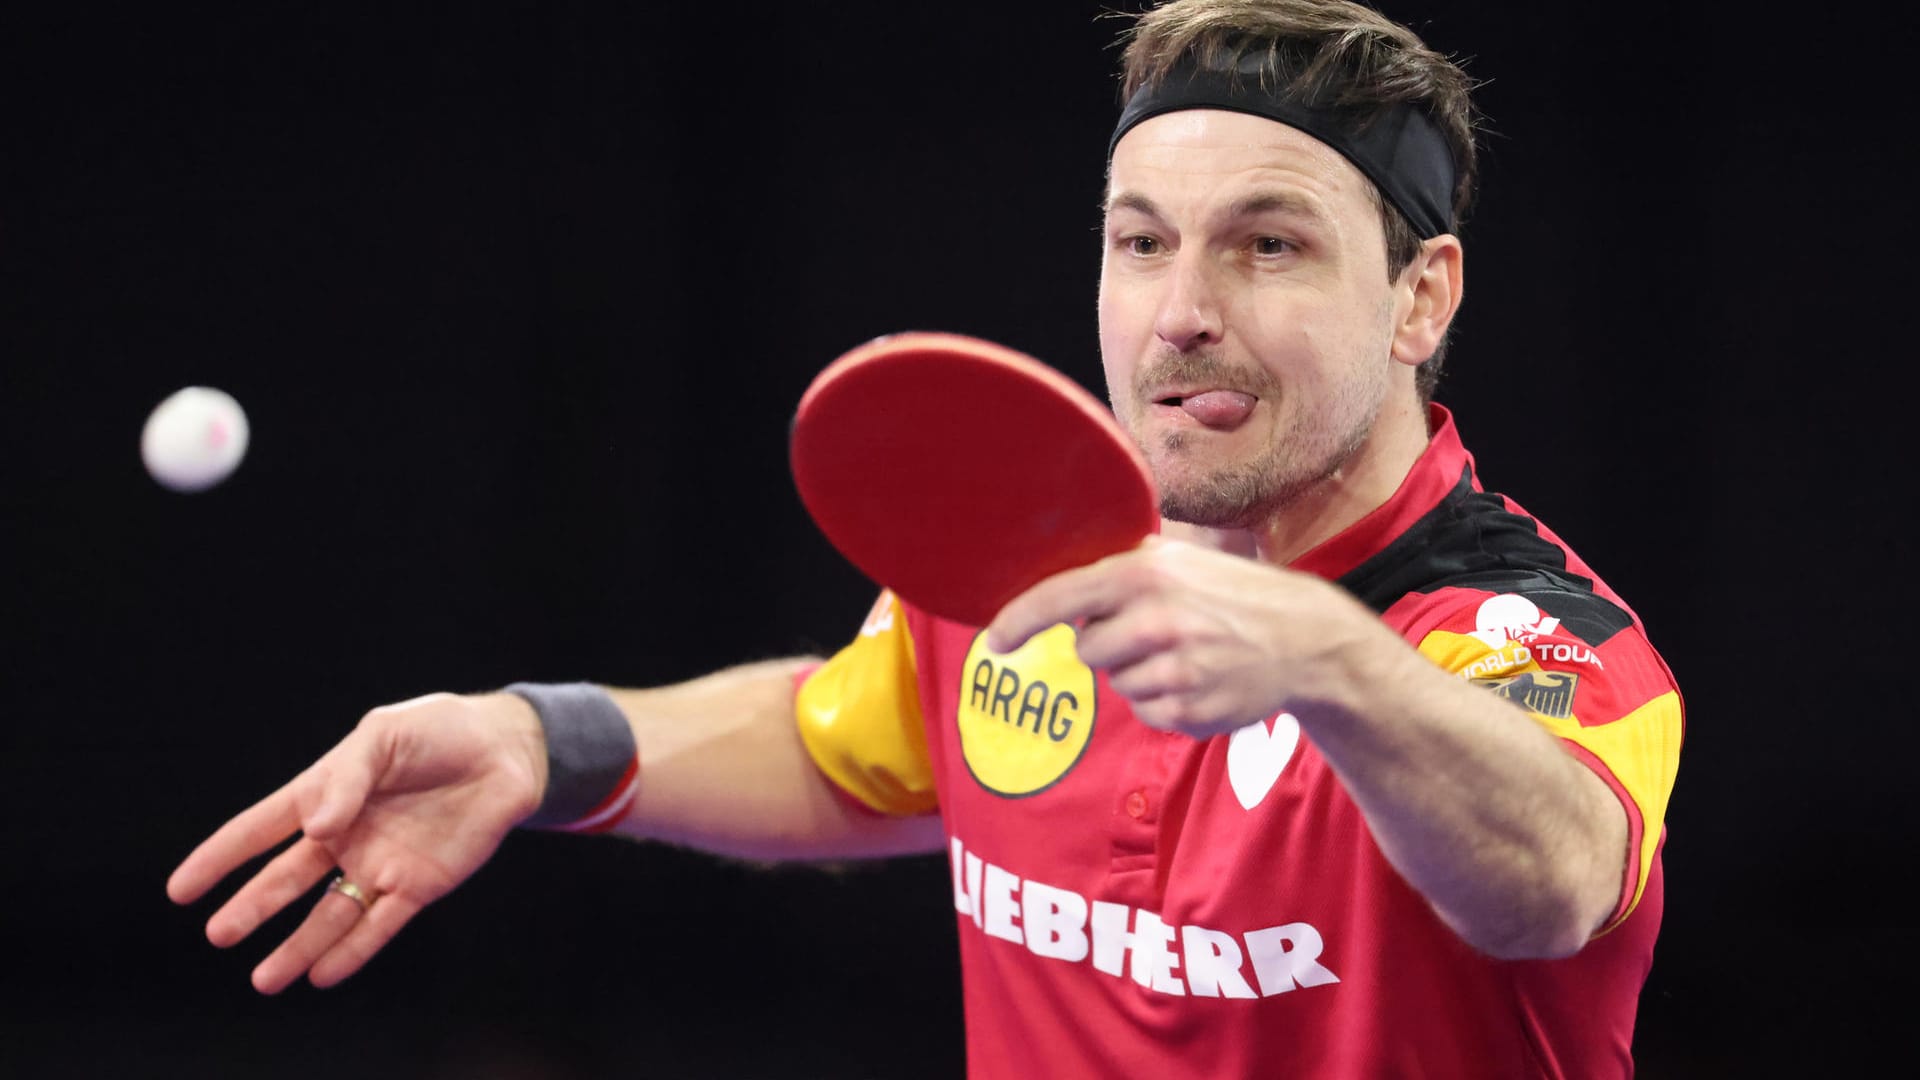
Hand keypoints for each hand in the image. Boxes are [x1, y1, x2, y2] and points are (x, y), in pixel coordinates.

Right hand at [166, 692, 547, 992]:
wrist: (506, 751)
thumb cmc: (440, 731)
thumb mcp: (385, 736)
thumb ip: (348, 779)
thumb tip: (317, 828)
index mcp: (328, 794)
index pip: (261, 828)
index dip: (221, 857)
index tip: (180, 889)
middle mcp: (347, 835)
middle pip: (288, 880)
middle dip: (253, 907)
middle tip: (218, 934)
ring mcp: (380, 863)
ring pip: (329, 914)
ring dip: (298, 946)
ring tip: (265, 979)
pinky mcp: (419, 884)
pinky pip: (379, 924)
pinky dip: (352, 951)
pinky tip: (323, 974)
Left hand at [987, 538, 1378, 738]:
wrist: (1306, 641)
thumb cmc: (1233, 593)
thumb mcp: (1181, 558)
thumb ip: (1122, 565)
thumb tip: (1055, 576)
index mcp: (1145, 573)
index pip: (1059, 598)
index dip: (1018, 621)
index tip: (996, 641)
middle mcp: (1156, 620)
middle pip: (1087, 651)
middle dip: (1110, 645)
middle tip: (1155, 631)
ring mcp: (1174, 670)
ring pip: (1117, 684)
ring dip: (1140, 674)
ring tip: (1189, 653)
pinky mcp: (1188, 712)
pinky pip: (1146, 712)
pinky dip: (1165, 701)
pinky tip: (1201, 680)